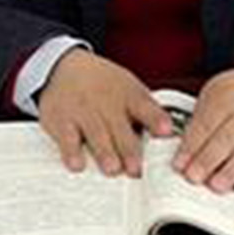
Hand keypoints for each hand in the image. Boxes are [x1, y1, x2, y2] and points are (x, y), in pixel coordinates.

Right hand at [38, 49, 172, 176]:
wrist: (64, 66)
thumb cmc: (102, 84)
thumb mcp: (128, 88)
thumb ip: (147, 112)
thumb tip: (171, 137)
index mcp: (128, 94)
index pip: (144, 106)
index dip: (155, 118)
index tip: (165, 131)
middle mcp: (107, 103)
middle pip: (119, 126)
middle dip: (129, 148)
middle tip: (136, 168)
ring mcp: (84, 111)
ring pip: (95, 134)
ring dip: (104, 152)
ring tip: (113, 168)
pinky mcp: (62, 121)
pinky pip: (67, 137)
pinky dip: (71, 151)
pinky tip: (77, 163)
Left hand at [172, 62, 233, 194]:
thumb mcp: (214, 93)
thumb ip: (198, 119)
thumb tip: (182, 150)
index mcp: (224, 98)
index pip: (205, 124)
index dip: (190, 146)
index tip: (179, 164)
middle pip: (225, 139)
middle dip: (207, 160)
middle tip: (193, 176)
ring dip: (230, 171)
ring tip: (216, 185)